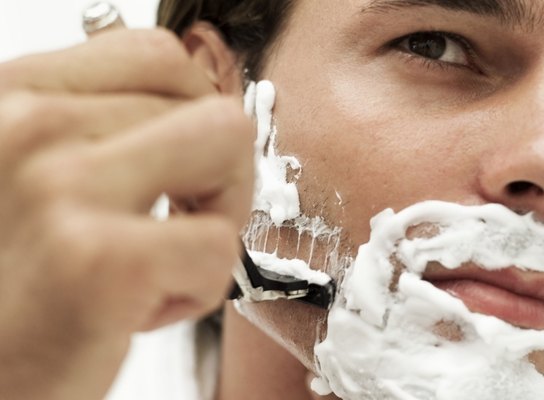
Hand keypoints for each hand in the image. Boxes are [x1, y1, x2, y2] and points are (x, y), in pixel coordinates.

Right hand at [0, 29, 252, 398]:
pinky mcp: (98, 259)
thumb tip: (194, 100)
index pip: (158, 55)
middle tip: (174, 227)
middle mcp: (26, 125)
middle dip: (216, 176)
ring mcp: (59, 185)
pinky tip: (137, 309)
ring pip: (229, 148)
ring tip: (164, 259)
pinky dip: (199, 289)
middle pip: (208, 105)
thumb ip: (98, 126)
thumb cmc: (10, 287)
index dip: (195, 111)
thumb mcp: (30, 174)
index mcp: (14, 96)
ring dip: (218, 217)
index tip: (184, 165)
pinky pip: (220, 245)